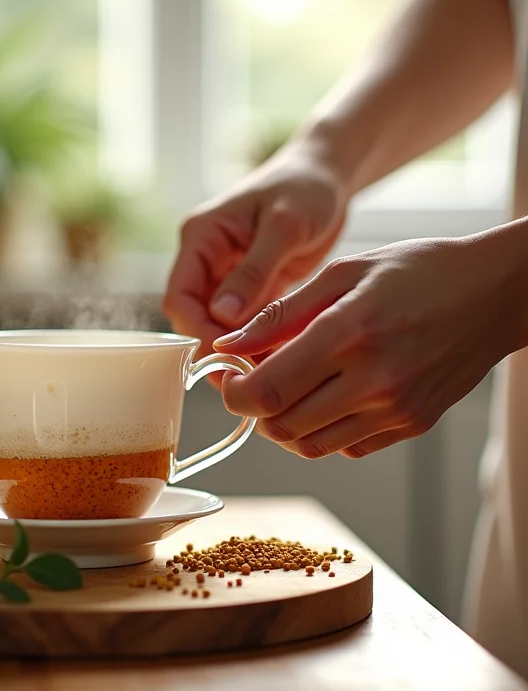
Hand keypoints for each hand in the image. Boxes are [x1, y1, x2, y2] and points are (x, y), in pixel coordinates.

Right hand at [163, 141, 349, 358]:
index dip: (196, 329)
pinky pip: (245, 320)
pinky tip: (277, 357)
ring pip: (219, 323)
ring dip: (237, 347)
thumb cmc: (306, 187)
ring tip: (264, 372)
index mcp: (201, 236)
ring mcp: (228, 273)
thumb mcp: (284, 225)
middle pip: (194, 315)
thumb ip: (254, 271)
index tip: (225, 354)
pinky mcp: (252, 284)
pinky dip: (257, 339)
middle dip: (215, 345)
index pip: (179, 295)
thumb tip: (223, 316)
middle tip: (245, 375)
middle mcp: (207, 257)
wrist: (328, 172)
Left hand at [213, 231, 522, 457]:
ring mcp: (396, 410)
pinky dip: (322, 429)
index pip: (268, 390)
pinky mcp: (412, 425)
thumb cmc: (415, 272)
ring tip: (290, 385)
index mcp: (350, 333)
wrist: (493, 293)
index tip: (227, 377)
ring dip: (284, 422)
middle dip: (254, 408)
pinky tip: (328, 395)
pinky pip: (346, 447)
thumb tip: (229, 346)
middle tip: (255, 378)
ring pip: (310, 445)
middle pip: (281, 426)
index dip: (233, 392)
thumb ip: (279, 314)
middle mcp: (375, 381)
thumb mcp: (341, 273)